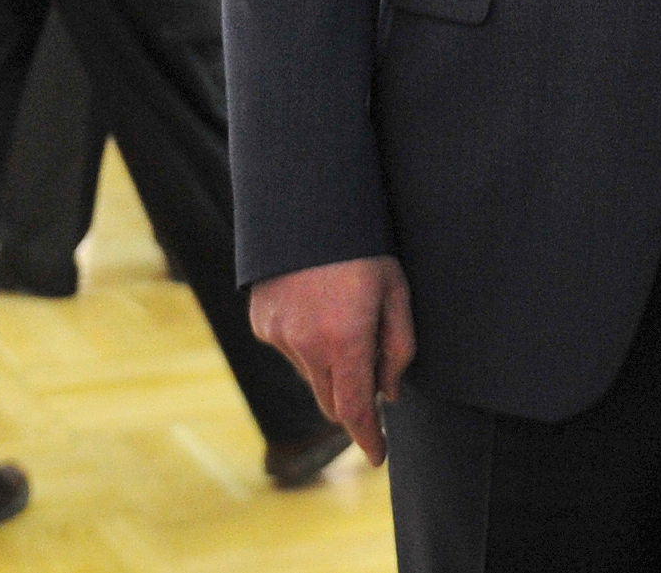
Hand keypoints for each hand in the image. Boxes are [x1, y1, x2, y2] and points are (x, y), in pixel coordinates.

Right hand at [248, 255, 413, 463]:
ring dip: (330, 366)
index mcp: (345, 338)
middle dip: (352, 400)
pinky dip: (306, 344)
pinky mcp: (262, 324)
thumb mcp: (396, 291)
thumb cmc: (364, 246)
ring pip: (311, 376)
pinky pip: (290, 351)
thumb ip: (398, 348)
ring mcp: (279, 335)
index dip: (369, 437)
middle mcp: (306, 344)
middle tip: (373, 377)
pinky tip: (317, 307)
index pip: (356, 409)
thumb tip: (389, 395)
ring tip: (343, 317)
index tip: (378, 454)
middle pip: (331, 401)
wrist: (306, 205)